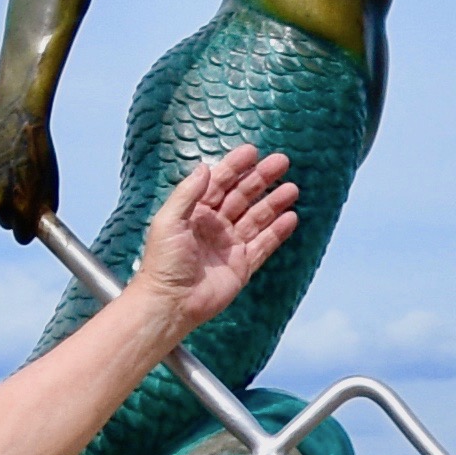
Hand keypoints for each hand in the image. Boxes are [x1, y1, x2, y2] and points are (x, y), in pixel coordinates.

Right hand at [0, 102, 58, 239]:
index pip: (22, 236)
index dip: (27, 230)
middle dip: (13, 213)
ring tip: (10, 166)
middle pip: (5, 222)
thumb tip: (40, 225)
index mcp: (21, 206)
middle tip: (21, 193)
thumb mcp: (48, 181)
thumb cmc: (38, 147)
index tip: (30, 225)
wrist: (16, 114)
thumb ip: (43, 208)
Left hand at [128, 145, 298, 339]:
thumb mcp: (168, 221)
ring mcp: (230, 245)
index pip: (219, 183)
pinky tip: (291, 218)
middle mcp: (214, 226)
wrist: (170, 303)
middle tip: (282, 162)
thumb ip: (188, 193)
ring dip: (274, 202)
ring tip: (292, 189)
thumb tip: (205, 167)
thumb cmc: (163, 263)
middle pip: (243, 196)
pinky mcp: (242, 266)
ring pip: (257, 218)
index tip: (253, 151)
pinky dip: (278, 232)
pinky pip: (264, 245)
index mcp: (195, 212)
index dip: (236, 166)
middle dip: (262, 179)